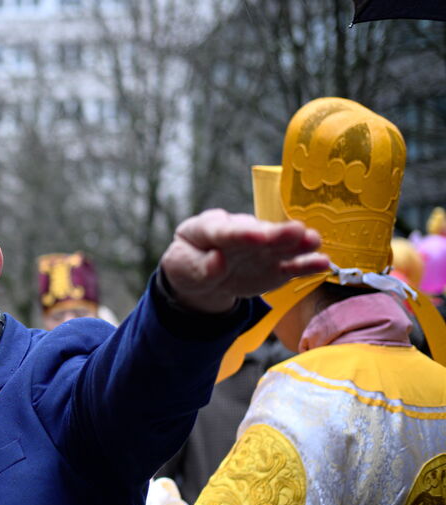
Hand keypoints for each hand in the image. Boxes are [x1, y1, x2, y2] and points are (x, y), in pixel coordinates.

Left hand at [159, 209, 328, 313]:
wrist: (202, 277)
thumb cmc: (189, 265)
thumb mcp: (182, 267)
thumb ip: (200, 267)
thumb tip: (218, 261)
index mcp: (210, 228)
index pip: (226, 230)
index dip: (242, 233)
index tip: (258, 236)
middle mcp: (241, 232)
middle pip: (259, 233)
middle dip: (276, 234)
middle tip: (296, 232)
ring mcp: (261, 248)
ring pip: (280, 245)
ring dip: (297, 244)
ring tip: (313, 241)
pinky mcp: (275, 266)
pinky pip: (291, 265)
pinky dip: (306, 265)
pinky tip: (322, 263)